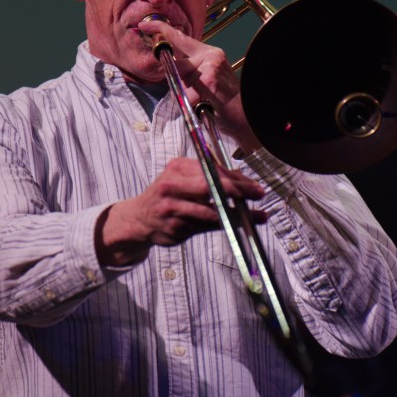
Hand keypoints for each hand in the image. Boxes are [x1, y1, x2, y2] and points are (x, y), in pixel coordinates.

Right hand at [96, 157, 265, 265]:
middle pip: (212, 187)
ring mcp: (172, 208)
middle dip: (239, 191)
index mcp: (176, 168)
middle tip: (258, 194)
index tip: (253, 185)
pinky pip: (205, 227)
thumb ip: (208, 177)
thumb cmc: (166, 196)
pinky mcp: (175, 228)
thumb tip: (241, 179)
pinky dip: (224, 226)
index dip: (236, 178)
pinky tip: (237, 225)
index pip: (212, 170)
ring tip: (255, 217)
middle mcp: (172, 186)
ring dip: (236, 214)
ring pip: (212, 212)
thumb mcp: (182, 178)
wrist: (139, 218)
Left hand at [136, 19, 259, 152]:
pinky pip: (189, 95)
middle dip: (178, 82)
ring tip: (205, 101)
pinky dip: (194, 104)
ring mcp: (211, 67)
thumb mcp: (205, 79)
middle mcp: (211, 55)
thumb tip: (167, 69)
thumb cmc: (222, 100)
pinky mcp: (210, 81)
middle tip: (196, 94)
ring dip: (188, 96)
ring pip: (181, 82)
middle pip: (176, 65)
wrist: (245, 115)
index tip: (144, 25)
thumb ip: (187, 71)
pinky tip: (208, 106)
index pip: (181, 37)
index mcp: (209, 53)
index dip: (161, 30)